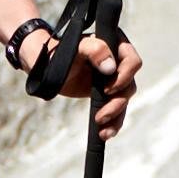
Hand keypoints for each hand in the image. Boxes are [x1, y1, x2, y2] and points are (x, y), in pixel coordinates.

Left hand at [26, 15, 145, 129]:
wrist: (47, 67)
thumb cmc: (60, 52)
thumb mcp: (75, 48)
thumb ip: (94, 50)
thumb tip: (111, 67)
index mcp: (115, 44)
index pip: (132, 60)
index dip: (123, 76)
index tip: (106, 89)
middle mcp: (118, 61)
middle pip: (129, 84)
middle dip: (117, 102)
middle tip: (101, 114)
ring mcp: (113, 79)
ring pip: (124, 99)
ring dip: (116, 116)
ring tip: (103, 130)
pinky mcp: (107, 94)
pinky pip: (117, 109)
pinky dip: (113, 123)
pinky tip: (105, 133)